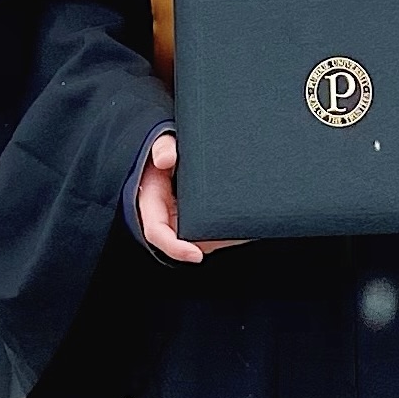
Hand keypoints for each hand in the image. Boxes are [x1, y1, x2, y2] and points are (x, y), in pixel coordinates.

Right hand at [136, 131, 239, 265]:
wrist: (182, 148)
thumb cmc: (169, 147)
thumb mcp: (164, 141)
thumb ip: (163, 146)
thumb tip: (165, 159)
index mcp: (151, 202)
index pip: (157, 233)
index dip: (175, 247)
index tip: (196, 255)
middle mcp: (166, 216)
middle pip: (186, 242)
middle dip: (209, 244)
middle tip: (237, 236)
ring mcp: (183, 219)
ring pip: (202, 240)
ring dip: (223, 237)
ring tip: (246, 228)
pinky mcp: (199, 218)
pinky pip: (213, 230)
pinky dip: (229, 230)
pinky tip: (247, 223)